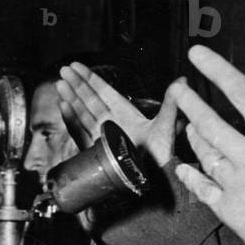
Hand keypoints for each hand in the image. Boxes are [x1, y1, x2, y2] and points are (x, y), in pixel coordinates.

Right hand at [56, 63, 179, 166]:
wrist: (155, 179)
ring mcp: (103, 137)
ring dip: (71, 98)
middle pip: (89, 100)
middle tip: (63, 70)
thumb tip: (183, 80)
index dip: (90, 79)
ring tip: (60, 84)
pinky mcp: (96, 150)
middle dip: (76, 85)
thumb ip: (171, 103)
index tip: (77, 66)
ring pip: (82, 113)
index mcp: (126, 114)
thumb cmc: (162, 155)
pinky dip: (71, 121)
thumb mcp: (166, 125)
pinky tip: (64, 107)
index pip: (104, 92)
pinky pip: (80, 133)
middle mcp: (112, 123)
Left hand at [174, 45, 244, 244]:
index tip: (197, 52)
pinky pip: (201, 186)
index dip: (217, 69)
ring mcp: (237, 186)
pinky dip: (191, 174)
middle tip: (178, 87)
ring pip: (203, 152)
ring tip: (189, 123)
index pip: (242, 93)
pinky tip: (185, 167)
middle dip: (189, 101)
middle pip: (209, 121)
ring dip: (192, 135)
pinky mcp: (230, 212)